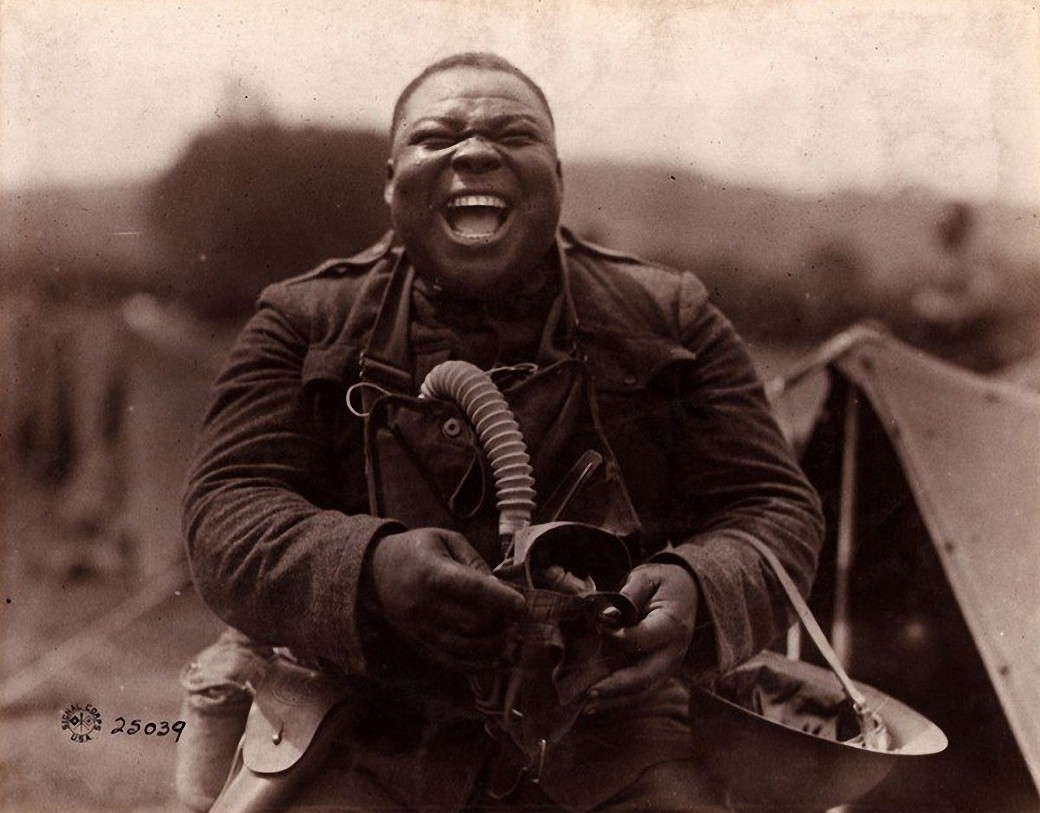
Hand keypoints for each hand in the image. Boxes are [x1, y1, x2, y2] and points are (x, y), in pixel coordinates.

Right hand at [368, 528, 525, 669]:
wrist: (374, 572)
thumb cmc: (416, 550)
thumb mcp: (446, 539)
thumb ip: (474, 561)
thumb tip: (499, 588)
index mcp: (432, 573)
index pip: (472, 590)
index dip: (501, 600)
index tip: (522, 606)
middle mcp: (425, 606)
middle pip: (473, 624)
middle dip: (502, 623)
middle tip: (514, 616)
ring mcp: (421, 630)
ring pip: (466, 648)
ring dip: (494, 645)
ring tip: (506, 633)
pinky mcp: (420, 646)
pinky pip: (453, 663)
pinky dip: (477, 662)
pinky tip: (492, 652)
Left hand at [585, 562, 697, 712]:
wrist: (691, 592)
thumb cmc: (664, 582)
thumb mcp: (647, 577)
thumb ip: (628, 595)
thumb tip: (606, 616)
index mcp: (671, 624)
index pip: (642, 638)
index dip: (617, 637)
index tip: (597, 629)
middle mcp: (673, 651)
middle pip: (645, 675)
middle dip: (616, 686)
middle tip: (589, 692)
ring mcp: (668, 665)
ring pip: (642, 689)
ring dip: (614, 699)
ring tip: (588, 706)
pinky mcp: (661, 672)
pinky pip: (641, 690)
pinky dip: (619, 699)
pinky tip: (596, 704)